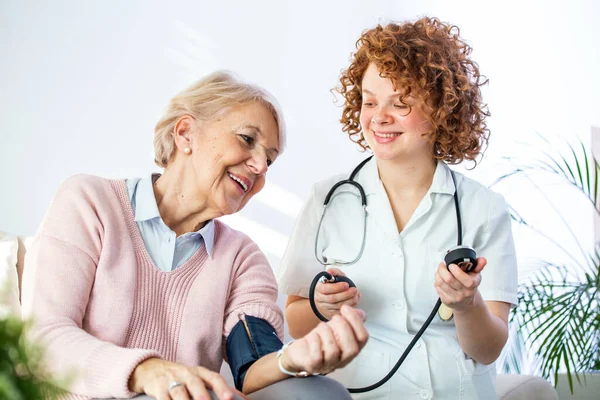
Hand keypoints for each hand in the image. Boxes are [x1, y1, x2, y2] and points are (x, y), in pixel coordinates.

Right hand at [128, 358, 243, 399]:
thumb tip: (243, 398)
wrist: (151, 369)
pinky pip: (163, 398)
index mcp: (199, 372)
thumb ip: (219, 388)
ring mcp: (171, 380)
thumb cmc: (180, 376)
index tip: (229, 398)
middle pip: (195, 383)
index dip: (222, 387)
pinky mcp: (157, 388)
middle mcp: (186, 374)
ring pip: (179, 392)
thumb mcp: (199, 378)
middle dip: (202, 395)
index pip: (213, 378)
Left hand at [283, 304, 367, 374]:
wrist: (300, 351)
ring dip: (327, 333)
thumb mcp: (335, 328)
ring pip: (333, 351)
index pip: (363, 338)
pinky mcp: (313, 365)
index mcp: (350, 349)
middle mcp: (342, 360)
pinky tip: (314, 335)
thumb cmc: (320, 340)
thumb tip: (361, 313)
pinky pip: (317, 356)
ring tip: (322, 326)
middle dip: (344, 328)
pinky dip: (316, 341)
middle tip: (335, 317)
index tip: (345, 308)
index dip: (356, 321)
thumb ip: (348, 321)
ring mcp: (328, 365)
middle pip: (352, 349)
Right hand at [314, 268, 359, 319]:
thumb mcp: (332, 276)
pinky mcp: (331, 314)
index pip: (326, 289)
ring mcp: (325, 307)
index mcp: (319, 288)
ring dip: (349, 301)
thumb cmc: (330, 285)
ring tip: (356, 295)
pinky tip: (354, 302)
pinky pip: (340, 312)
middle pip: (332, 299)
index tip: (346, 284)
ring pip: (337, 306)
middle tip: (354, 290)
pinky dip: (349, 307)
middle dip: (346, 294)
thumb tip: (330, 271)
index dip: (337, 287)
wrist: (325, 297)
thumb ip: (333, 272)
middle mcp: (320, 299)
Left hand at [434, 257, 486, 311]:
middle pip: (449, 279)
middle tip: (442, 265)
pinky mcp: (446, 301)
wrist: (467, 302)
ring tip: (440, 271)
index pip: (463, 277)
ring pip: (441, 283)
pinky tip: (440, 279)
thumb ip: (478, 265)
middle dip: (442, 269)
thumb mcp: (476, 275)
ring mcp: (455, 298)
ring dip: (438, 274)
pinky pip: (437, 288)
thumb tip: (482, 260)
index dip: (455, 270)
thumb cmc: (470, 286)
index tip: (451, 265)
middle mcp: (464, 292)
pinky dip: (437, 281)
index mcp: (472, 284)